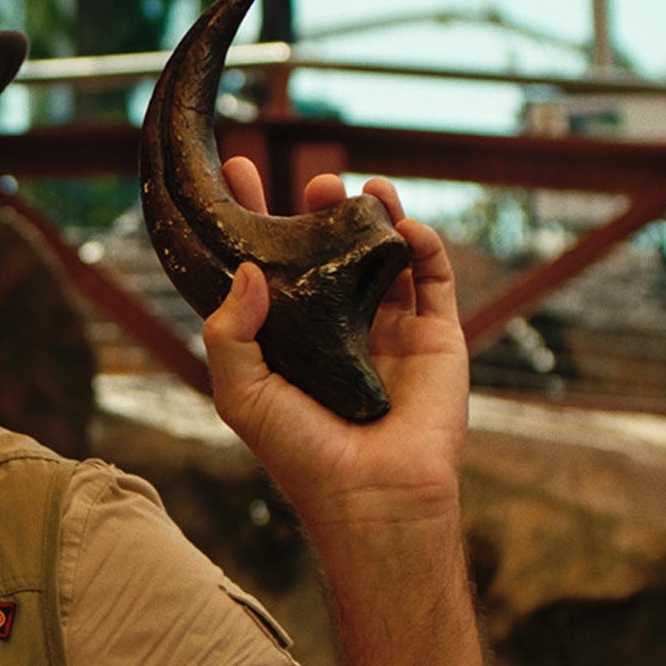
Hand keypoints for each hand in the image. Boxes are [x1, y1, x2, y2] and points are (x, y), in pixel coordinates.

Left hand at [201, 159, 468, 535]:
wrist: (373, 495)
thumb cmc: (299, 453)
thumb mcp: (241, 393)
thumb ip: (229, 332)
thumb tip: (250, 271)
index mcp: (291, 338)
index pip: (269, 265)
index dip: (256, 218)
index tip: (240, 170)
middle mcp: (339, 327)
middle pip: (329, 250)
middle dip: (321, 210)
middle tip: (315, 182)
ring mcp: (389, 329)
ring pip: (385, 255)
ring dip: (376, 216)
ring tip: (363, 189)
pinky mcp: (436, 337)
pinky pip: (435, 278)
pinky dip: (424, 245)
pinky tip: (406, 228)